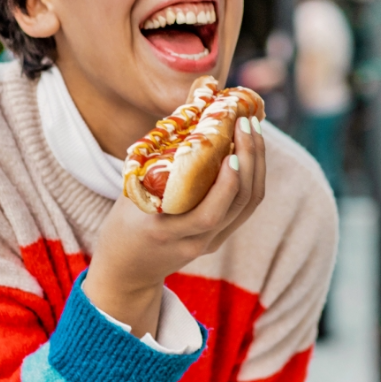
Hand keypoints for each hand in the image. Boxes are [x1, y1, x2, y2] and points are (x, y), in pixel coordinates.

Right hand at [83, 116, 266, 337]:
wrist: (127, 270)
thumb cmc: (124, 222)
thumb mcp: (131, 193)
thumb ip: (155, 160)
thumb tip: (183, 111)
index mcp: (166, 231)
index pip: (208, 213)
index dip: (226, 184)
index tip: (229, 148)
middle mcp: (195, 242)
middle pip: (237, 205)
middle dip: (248, 161)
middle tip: (246, 123)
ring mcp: (210, 243)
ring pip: (247, 206)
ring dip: (256, 165)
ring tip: (252, 129)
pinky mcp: (218, 240)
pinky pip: (243, 208)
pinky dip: (250, 177)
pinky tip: (249, 150)